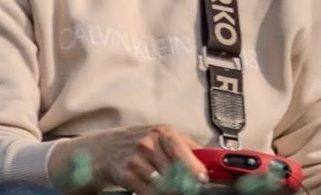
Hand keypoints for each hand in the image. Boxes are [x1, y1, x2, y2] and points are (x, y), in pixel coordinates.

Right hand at [48, 125, 205, 194]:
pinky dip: (158, 194)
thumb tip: (213, 159)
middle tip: (191, 189)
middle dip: (187, 184)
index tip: (203, 179)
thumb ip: (188, 146)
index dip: (195, 168)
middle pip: (176, 172)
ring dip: (173, 191)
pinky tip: (160, 191)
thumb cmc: (140, 141)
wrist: (107, 149)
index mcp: (163, 132)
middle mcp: (149, 144)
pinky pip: (150, 193)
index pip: (183, 152)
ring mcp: (137, 161)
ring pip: (165, 185)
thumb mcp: (163, 135)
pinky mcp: (128, 177)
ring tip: (175, 189)